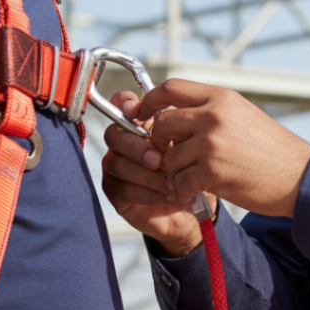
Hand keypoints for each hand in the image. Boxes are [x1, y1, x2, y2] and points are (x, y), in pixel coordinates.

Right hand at [100, 91, 208, 257]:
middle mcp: (124, 143)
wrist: (195, 205)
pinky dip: (148, 193)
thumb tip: (178, 118)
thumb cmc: (193, 169)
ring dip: (146, 175)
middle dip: (136, 147)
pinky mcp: (116, 193)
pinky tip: (168, 195)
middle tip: (159, 160)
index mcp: (141, 124)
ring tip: (172, 183)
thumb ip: (180, 128)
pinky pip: (123, 189)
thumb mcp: (192, 144)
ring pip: (117, 164)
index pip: (121, 105)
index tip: (137, 110)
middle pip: (114, 135)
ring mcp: (117, 167)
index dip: (123, 104)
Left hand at [107, 79, 309, 216]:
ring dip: (174, 172)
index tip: (140, 113)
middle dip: (159, 143)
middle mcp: (214, 115)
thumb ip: (209, 111)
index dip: (149, 100)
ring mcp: (211, 142)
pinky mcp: (211, 171)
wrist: (300, 177)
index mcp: (222, 97)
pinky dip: (182, 190)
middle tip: (169, 156)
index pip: (171, 88)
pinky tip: (195, 192)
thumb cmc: (272, 150)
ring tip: (192, 178)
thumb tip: (170, 116)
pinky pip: (177, 181)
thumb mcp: (242, 116)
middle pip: (162, 123)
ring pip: (168, 157)